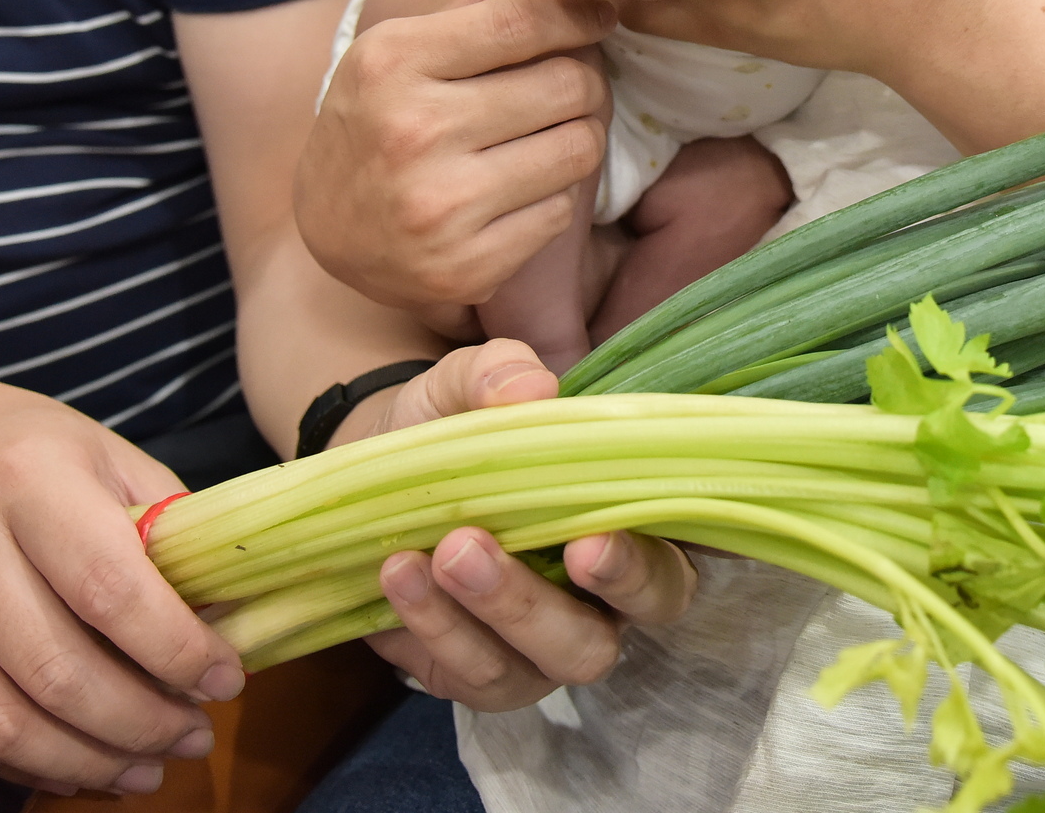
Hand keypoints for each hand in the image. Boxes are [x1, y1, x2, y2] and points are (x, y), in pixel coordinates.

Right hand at [0, 379, 243, 797]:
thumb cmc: (19, 451)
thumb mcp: (105, 456)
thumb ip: (168, 531)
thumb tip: (229, 617)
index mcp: (27, 476)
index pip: (112, 590)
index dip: (177, 652)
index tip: (225, 681)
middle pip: (56, 671)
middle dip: (140, 723)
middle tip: (191, 738)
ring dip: (85, 761)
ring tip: (143, 768)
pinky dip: (18, 761)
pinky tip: (72, 761)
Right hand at [298, 0, 615, 310]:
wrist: (327, 232)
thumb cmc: (378, 121)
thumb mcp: (406, 50)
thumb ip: (483, 2)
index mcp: (393, 62)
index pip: (521, 24)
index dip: (576, 16)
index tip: (599, 16)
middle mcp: (413, 132)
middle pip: (565, 86)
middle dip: (582, 81)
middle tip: (570, 86)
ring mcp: (440, 206)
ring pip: (577, 150)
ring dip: (575, 139)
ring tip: (544, 137)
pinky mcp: (466, 266)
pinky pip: (559, 212)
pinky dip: (551, 197)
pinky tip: (517, 190)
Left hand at [340, 339, 700, 708]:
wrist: (376, 477)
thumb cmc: (455, 430)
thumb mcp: (466, 387)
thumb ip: (498, 371)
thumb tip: (532, 389)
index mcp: (627, 533)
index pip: (668, 569)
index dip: (642, 567)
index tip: (591, 538)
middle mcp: (597, 607)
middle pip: (601, 642)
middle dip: (544, 606)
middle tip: (477, 548)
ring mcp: (538, 650)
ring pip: (539, 664)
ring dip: (486, 611)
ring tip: (435, 551)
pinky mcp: (478, 673)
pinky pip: (470, 672)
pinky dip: (433, 624)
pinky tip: (398, 573)